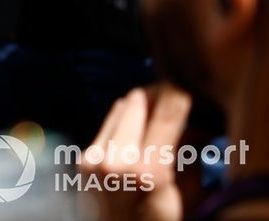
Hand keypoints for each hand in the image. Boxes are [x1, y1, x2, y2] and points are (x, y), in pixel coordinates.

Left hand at [80, 83, 192, 220]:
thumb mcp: (185, 196)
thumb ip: (187, 155)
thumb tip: (196, 122)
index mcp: (145, 172)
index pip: (165, 115)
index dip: (178, 94)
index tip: (185, 84)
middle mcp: (113, 161)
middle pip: (136, 102)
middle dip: (157, 95)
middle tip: (173, 95)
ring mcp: (93, 158)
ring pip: (119, 108)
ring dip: (139, 106)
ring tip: (157, 111)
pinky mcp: (83, 159)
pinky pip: (107, 125)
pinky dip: (124, 121)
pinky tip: (137, 129)